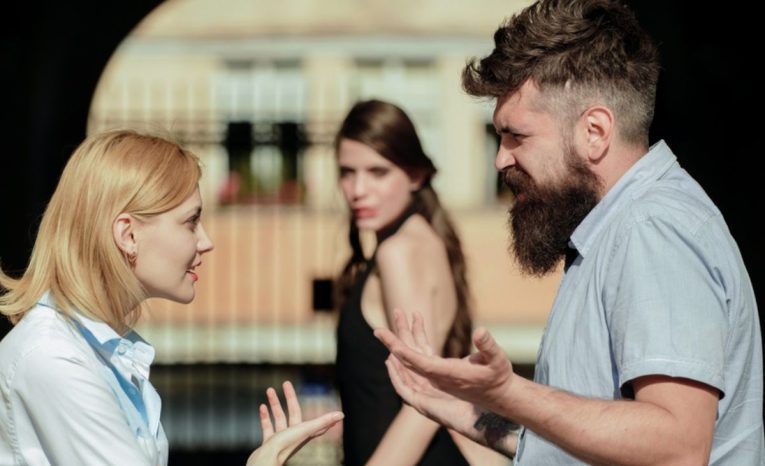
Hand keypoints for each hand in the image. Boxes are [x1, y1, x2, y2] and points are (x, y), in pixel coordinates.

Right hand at [246, 381, 342, 465]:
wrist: (264, 461)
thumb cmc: (285, 445)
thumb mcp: (305, 429)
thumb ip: (323, 421)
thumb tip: (342, 414)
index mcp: (304, 433)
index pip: (317, 422)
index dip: (326, 418)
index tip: (332, 411)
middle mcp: (293, 436)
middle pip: (293, 413)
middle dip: (289, 397)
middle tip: (285, 383)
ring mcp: (280, 440)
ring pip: (279, 418)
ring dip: (274, 404)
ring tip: (269, 390)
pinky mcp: (268, 443)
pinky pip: (267, 427)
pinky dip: (265, 416)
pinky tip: (262, 407)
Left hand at [375, 309, 514, 412]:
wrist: (500, 395)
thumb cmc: (499, 377)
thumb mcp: (498, 360)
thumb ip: (488, 347)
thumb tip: (480, 331)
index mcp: (449, 375)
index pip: (420, 364)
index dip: (404, 353)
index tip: (389, 344)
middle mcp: (439, 377)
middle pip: (410, 360)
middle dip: (394, 343)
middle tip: (377, 330)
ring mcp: (438, 375)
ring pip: (415, 355)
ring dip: (405, 335)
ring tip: (399, 313)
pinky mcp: (441, 370)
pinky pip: (422, 354)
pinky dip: (416, 339)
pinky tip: (414, 323)